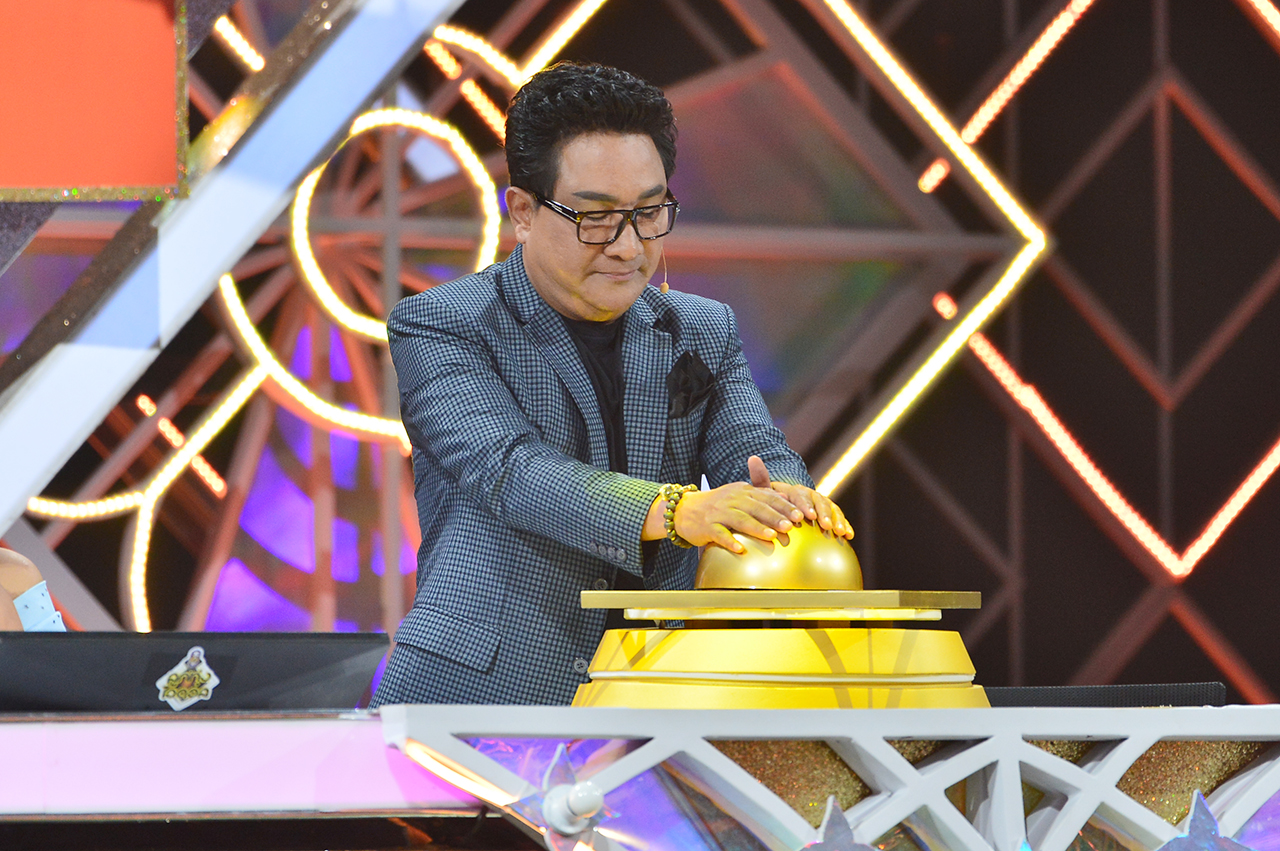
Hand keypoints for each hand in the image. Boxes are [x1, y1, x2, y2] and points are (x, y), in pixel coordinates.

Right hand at [672, 482, 803, 553]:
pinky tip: (741, 549)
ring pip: (740, 519)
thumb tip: (785, 497)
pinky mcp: (706, 526)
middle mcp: (731, 499)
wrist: (684, 509)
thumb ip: (760, 496)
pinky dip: (730, 541)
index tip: (800, 514)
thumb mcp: (738, 495)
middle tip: (791, 526)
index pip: (767, 496)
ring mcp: (718, 512)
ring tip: (771, 536)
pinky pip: (719, 534)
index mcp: (742, 491)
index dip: (784, 505)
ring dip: (757, 527)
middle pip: (756, 507)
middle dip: (775, 516)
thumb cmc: (717, 505)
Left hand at [748, 456, 853, 539]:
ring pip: (832, 509)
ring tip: (839, 532)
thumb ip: (760, 479)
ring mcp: (822, 503)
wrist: (784, 505)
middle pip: (819, 501)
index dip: (805, 506)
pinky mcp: (831, 513)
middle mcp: (811, 495)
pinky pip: (839, 518)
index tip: (809, 517)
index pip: (801, 496)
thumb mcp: (765, 491)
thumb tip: (753, 458)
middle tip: (825, 525)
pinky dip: (846, 525)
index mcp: (795, 490)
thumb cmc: (772, 501)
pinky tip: (849, 536)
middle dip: (823, 513)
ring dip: (837, 519)